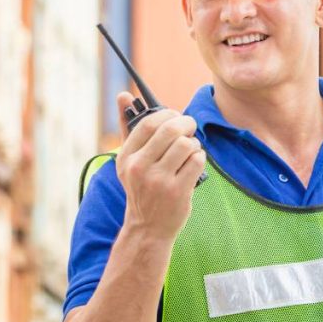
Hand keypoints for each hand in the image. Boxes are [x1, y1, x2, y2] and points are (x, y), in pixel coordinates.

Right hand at [114, 91, 206, 242]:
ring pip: (185, 144)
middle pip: (169, 130)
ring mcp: (159, 181)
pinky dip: (200, 157)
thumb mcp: (128, 160)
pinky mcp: (178, 192)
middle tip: (189, 127)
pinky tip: (194, 163)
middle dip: (185, 123)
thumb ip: (126, 126)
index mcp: (126, 157)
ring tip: (190, 149)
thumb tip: (122, 94)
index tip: (174, 116)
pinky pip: (197, 160)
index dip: (166, 114)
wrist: (148, 227)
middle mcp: (139, 168)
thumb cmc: (141, 187)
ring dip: (193, 143)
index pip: (147, 123)